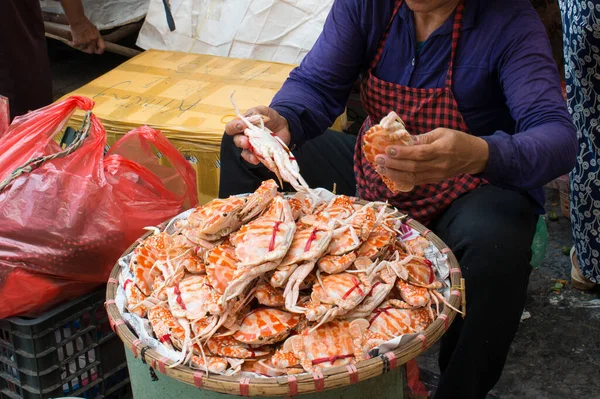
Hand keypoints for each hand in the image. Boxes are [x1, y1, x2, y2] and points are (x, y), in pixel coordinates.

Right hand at [69, 18, 105, 53]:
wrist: (77, 19)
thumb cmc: (85, 23)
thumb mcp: (94, 30)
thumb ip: (96, 37)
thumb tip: (96, 45)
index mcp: (97, 37)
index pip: (102, 47)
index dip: (99, 51)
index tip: (96, 51)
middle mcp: (92, 40)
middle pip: (90, 51)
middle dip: (87, 49)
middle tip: (84, 46)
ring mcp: (85, 42)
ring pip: (82, 49)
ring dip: (80, 46)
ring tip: (78, 39)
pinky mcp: (78, 42)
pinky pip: (76, 46)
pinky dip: (73, 43)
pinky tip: (71, 40)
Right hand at [225, 106, 290, 164]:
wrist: (283, 127)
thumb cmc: (270, 118)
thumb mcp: (264, 111)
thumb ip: (255, 112)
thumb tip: (247, 119)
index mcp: (242, 125)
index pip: (231, 127)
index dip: (233, 127)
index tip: (241, 126)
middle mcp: (244, 137)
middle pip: (236, 141)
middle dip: (240, 141)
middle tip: (246, 141)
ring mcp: (251, 147)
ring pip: (244, 152)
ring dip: (247, 154)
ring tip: (253, 155)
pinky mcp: (259, 154)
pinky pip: (254, 159)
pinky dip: (255, 160)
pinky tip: (257, 160)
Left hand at [374, 127, 488, 185]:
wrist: (474, 157)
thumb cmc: (457, 140)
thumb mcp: (442, 132)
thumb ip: (424, 137)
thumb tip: (405, 140)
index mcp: (442, 149)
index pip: (420, 153)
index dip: (403, 153)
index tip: (388, 150)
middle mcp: (439, 165)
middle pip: (413, 167)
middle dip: (393, 164)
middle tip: (378, 160)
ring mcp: (437, 175)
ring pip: (413, 177)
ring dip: (394, 174)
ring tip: (380, 169)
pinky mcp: (434, 180)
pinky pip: (416, 182)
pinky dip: (402, 180)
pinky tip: (390, 176)